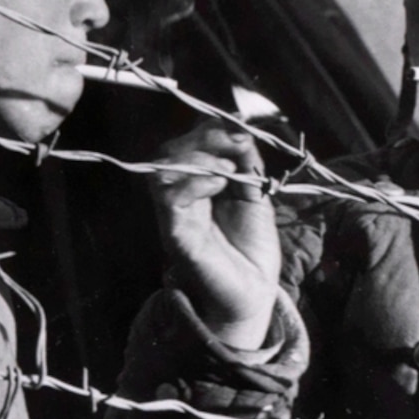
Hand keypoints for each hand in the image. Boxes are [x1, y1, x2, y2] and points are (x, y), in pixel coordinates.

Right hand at [148, 119, 280, 352]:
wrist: (253, 292)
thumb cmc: (252, 249)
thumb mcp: (255, 195)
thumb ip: (247, 164)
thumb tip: (240, 130)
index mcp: (197, 185)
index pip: (188, 143)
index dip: (209, 128)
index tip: (239, 126)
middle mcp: (179, 197)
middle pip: (170, 152)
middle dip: (204, 138)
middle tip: (236, 144)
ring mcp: (174, 216)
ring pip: (162, 171)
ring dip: (197, 158)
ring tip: (228, 168)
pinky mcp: (175, 234)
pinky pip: (168, 199)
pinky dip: (193, 182)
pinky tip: (219, 184)